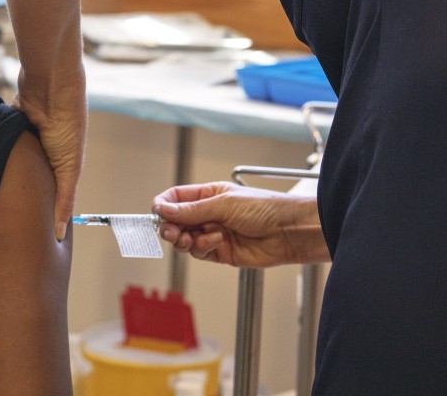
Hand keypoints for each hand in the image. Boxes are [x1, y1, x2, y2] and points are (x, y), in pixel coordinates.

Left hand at [11, 65, 86, 241]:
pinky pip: (2, 140)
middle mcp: (45, 149)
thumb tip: (58, 234)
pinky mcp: (13, 122)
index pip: (49, 191)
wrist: (51, 85)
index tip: (24, 229)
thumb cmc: (67, 124)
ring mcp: (28, 136)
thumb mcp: (69, 166)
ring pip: (13, 160)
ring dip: (3, 170)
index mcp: (62, 162)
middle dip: (17, 191)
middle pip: (29, 176)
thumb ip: (64, 198)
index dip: (38, 208)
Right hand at [152, 182, 328, 267]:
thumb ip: (191, 210)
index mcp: (208, 194)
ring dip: (186, 239)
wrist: (290, 232)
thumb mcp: (223, 204)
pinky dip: (203, 247)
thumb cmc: (265, 208)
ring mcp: (213, 233)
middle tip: (172, 232)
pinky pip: (200, 251)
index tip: (156, 213)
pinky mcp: (220, 252)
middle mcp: (208, 214)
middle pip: (176, 221)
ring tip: (194, 238)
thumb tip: (163, 209)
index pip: (176, 198)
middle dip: (171, 227)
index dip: (163, 205)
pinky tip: (217, 241)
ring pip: (185, 239)